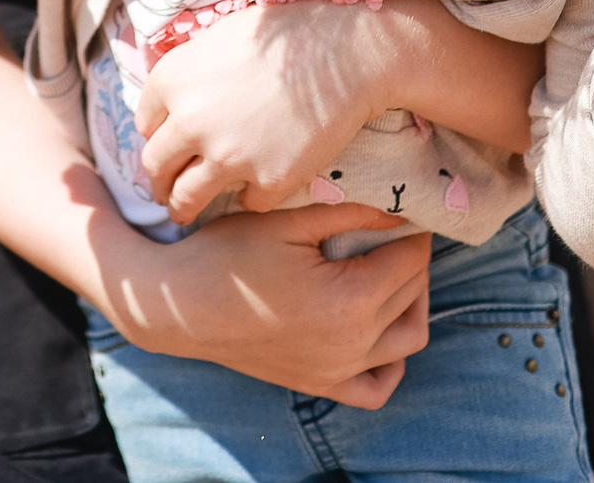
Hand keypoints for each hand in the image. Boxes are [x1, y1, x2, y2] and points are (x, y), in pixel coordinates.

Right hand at [102, 204, 433, 406]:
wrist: (180, 306)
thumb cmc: (227, 255)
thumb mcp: (286, 222)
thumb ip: (347, 212)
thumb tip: (396, 205)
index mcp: (350, 298)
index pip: (410, 260)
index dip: (412, 229)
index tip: (404, 209)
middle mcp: (353, 343)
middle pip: (411, 294)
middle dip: (412, 258)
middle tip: (393, 230)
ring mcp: (338, 370)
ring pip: (407, 340)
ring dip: (413, 304)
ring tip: (394, 273)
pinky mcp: (319, 383)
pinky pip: (376, 387)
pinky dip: (390, 363)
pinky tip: (381, 334)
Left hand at [134, 0, 382, 224]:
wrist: (345, 51)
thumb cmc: (285, 33)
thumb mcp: (217, 37)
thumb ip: (188, 73)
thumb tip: (174, 99)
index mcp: (172, 80)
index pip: (145, 123)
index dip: (156, 136)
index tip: (164, 146)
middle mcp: (189, 121)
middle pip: (156, 166)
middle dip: (157, 182)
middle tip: (161, 191)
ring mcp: (228, 155)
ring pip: (188, 198)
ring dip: (182, 208)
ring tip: (184, 213)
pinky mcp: (268, 180)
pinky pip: (248, 202)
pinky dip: (252, 196)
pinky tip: (258, 187)